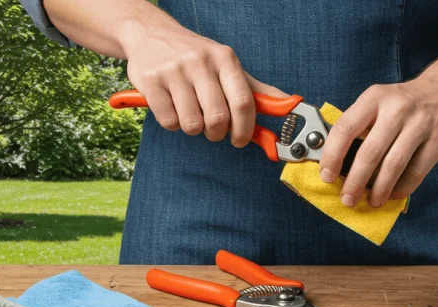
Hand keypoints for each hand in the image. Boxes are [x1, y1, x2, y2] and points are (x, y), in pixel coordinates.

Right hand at [122, 20, 284, 146]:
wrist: (151, 34)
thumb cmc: (196, 57)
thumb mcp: (227, 66)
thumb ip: (256, 90)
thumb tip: (287, 105)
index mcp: (225, 59)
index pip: (243, 103)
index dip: (245, 129)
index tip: (241, 140)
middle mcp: (200, 62)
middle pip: (218, 118)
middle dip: (217, 133)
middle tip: (212, 129)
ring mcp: (174, 71)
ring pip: (192, 124)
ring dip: (194, 128)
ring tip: (191, 114)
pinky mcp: (150, 82)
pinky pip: (169, 122)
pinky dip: (173, 123)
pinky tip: (172, 107)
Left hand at [319, 68, 437, 207]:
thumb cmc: (404, 102)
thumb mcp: (379, 101)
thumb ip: (360, 125)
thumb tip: (336, 161)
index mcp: (374, 98)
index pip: (346, 128)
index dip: (332, 155)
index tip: (327, 176)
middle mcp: (396, 109)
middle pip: (370, 151)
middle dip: (355, 181)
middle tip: (347, 198)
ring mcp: (419, 124)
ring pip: (394, 164)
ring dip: (379, 188)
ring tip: (372, 201)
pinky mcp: (437, 140)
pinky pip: (416, 171)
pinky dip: (403, 187)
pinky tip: (394, 194)